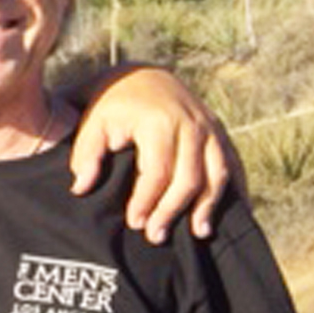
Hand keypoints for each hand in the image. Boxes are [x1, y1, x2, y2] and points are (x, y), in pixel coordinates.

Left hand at [68, 65, 237, 241]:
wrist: (139, 75)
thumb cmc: (109, 105)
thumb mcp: (91, 124)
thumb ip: (85, 154)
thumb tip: (81, 187)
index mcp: (160, 122)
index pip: (157, 172)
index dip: (147, 201)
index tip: (134, 223)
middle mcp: (191, 124)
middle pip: (190, 178)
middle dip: (173, 210)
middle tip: (156, 237)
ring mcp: (209, 126)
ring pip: (217, 172)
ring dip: (209, 205)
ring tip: (198, 233)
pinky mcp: (218, 130)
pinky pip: (231, 162)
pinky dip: (232, 187)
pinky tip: (224, 210)